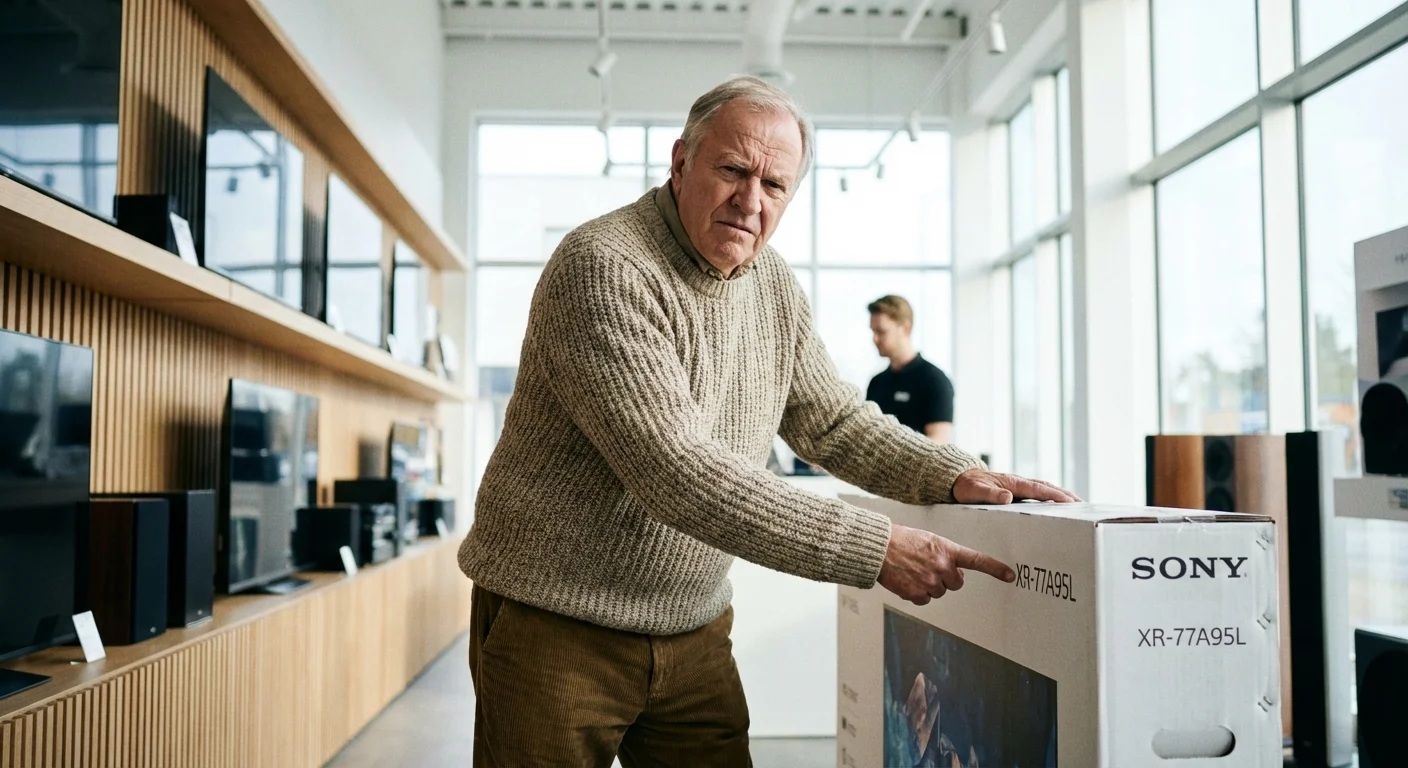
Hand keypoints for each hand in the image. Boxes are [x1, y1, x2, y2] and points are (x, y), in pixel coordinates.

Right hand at [878, 524, 1014, 605]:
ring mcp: (930, 581)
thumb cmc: (902, 540)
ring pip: (940, 592)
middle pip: (956, 583)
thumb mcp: (929, 540)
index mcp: (946, 550)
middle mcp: (942, 567)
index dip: (995, 569)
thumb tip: (953, 573)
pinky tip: (907, 580)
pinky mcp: (917, 594)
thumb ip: (945, 554)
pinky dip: (917, 593)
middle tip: (929, 567)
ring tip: (913, 571)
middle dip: (947, 578)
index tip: (1010, 575)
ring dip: (930, 585)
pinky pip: (925, 600)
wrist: (879, 548)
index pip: (976, 560)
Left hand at [952, 469, 1080, 504]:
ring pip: (1043, 488)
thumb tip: (1008, 497)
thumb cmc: (965, 486)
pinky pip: (1036, 492)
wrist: (957, 479)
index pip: (1039, 489)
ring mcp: (1017, 485)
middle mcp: (1018, 482)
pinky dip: (1048, 496)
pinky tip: (1053, 505)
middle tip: (1083, 504)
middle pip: (1046, 487)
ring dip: (1059, 495)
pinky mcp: (1014, 490)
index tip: (1072, 502)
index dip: (1056, 495)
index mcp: (1012, 483)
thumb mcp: (975, 491)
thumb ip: (990, 495)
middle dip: (1065, 494)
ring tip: (1075, 504)